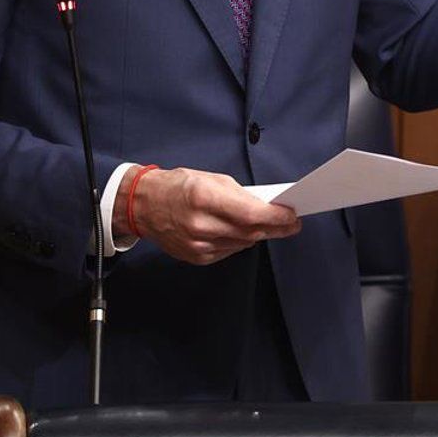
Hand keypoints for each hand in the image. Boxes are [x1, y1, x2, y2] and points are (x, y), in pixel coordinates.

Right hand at [126, 166, 300, 264]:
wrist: (144, 205)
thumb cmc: (178, 186)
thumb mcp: (212, 179)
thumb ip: (240, 195)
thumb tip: (266, 208)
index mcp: (204, 199)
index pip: (251, 214)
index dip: (277, 217)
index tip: (292, 216)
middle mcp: (200, 225)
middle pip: (250, 232)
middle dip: (275, 227)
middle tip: (291, 223)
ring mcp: (197, 245)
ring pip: (242, 244)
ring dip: (259, 235)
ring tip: (272, 226)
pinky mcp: (196, 257)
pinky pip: (229, 251)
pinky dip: (239, 242)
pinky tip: (244, 233)